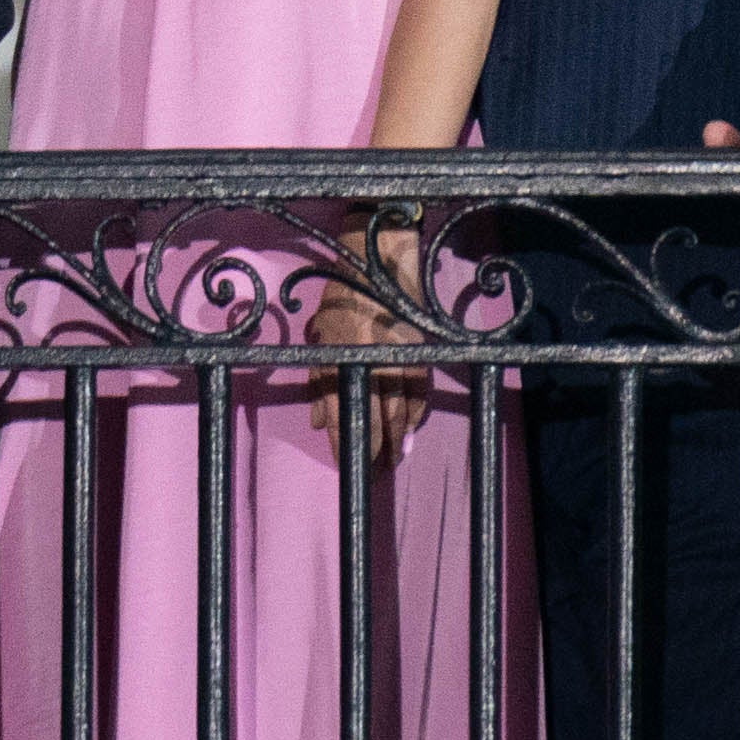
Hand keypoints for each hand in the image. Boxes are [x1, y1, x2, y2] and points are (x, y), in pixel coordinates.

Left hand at [307, 223, 432, 458]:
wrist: (381, 265)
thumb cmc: (341, 300)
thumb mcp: (319, 339)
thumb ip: (319, 383)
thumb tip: (319, 424)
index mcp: (341, 360)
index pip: (343, 416)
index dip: (344, 445)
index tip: (345, 465)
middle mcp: (372, 364)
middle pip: (377, 421)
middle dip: (374, 452)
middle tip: (372, 473)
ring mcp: (400, 360)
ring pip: (401, 413)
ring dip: (396, 441)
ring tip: (390, 459)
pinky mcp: (420, 354)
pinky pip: (420, 396)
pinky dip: (415, 417)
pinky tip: (409, 432)